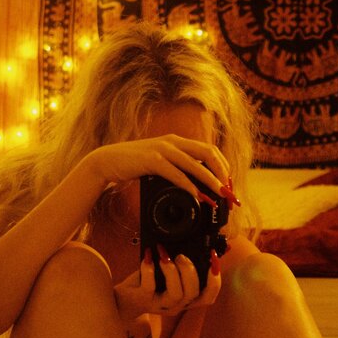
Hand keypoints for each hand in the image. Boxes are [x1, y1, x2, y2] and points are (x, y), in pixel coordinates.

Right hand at [87, 134, 231, 199]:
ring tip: (219, 194)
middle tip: (228, 190)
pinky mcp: (152, 160)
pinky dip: (189, 186)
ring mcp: (163, 150)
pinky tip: (196, 196)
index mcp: (178, 141)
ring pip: (195, 164)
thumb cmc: (135, 164)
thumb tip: (197, 185)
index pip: (209, 150)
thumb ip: (177, 168)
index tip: (228, 183)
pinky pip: (176, 173)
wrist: (109, 160)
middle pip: (208, 153)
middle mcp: (173, 142)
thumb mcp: (160, 162)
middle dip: (222, 173)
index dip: (223, 166)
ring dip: (210, 180)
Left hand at [113, 246, 221, 323]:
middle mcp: (176, 305)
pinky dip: (150, 268)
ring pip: (176, 294)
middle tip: (182, 256)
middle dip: (191, 271)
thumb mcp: (167, 273)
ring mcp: (159, 305)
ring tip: (165, 255)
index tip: (213, 259)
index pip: (208, 297)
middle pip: (193, 294)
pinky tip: (148, 255)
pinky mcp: (142, 300)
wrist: (122, 298)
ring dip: (173, 271)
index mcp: (185, 299)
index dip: (215, 280)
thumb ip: (183, 263)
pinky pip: (149, 287)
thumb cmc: (148, 282)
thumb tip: (204, 244)